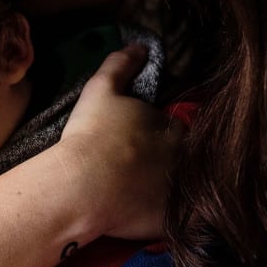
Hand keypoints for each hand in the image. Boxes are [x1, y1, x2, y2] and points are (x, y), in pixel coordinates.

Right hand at [59, 45, 185, 239]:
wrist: (82, 185)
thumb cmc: (91, 135)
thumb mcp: (100, 91)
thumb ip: (120, 66)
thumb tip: (140, 45)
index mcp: (172, 128)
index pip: (175, 130)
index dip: (157, 136)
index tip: (137, 143)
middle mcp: (184, 159)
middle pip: (183, 161)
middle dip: (167, 164)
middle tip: (136, 172)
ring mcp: (179, 193)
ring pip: (179, 191)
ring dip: (165, 191)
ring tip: (137, 197)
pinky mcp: (170, 221)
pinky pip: (171, 221)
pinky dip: (159, 219)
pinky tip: (139, 218)